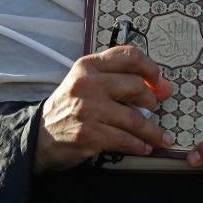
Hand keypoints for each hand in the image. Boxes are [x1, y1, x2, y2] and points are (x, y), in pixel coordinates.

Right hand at [35, 46, 173, 173]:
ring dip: (152, 130)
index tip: (159, 80)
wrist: (41, 135)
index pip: (128, 56)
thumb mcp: (87, 82)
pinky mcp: (89, 134)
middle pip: (136, 86)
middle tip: (154, 108)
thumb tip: (162, 86)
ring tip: (160, 137)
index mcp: (89, 66)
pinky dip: (139, 145)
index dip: (150, 68)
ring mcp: (88, 109)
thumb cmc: (70, 107)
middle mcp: (88, 84)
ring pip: (134, 118)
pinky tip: (144, 147)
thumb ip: (118, 79)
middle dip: (151, 100)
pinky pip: (125, 139)